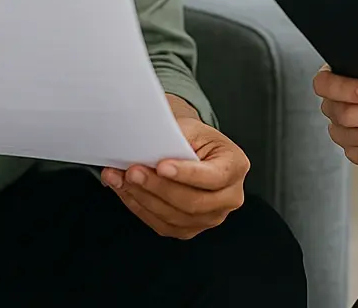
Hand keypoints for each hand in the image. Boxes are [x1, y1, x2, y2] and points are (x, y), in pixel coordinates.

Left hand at [100, 97, 248, 238]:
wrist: (194, 151)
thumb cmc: (195, 139)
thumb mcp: (192, 128)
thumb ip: (175, 138)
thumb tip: (146, 148)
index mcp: (235, 166)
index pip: (213, 177)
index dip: (186, 174)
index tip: (161, 166)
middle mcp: (229, 197)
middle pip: (193, 202)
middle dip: (158, 187)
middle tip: (133, 171)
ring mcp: (211, 217)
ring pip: (175, 217)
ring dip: (143, 198)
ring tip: (122, 179)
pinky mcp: (190, 229)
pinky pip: (163, 226)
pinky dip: (140, 208)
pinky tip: (126, 192)